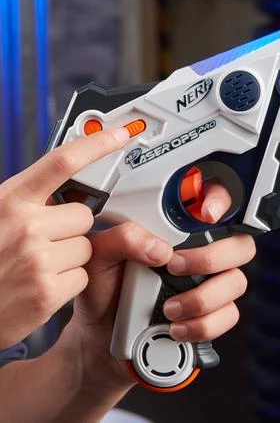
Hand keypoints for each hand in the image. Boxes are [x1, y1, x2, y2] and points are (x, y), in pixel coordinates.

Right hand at [0, 128, 129, 348]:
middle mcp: (24, 226)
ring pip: (86, 247)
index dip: (96, 144)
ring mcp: (37, 260)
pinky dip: (67, 282)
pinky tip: (40, 286)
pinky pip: (82, 276)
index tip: (121, 134)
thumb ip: (29, 199)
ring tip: (36, 267)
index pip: (62, 162)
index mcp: (9, 200)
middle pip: (84, 215)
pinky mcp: (48, 292)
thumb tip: (68, 184)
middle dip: (71, 229)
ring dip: (69, 257)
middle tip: (42, 242)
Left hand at [65, 181, 255, 388]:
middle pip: (240, 245)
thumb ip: (123, 238)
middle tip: (175, 267)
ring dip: (203, 298)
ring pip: (236, 282)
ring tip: (169, 308)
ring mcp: (211, 285)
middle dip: (211, 258)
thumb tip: (159, 249)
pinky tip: (176, 327)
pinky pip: (228, 316)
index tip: (207, 213)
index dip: (222, 200)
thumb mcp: (101, 255)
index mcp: (179, 232)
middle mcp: (202, 254)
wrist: (99, 334)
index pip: (216, 204)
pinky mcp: (212, 316)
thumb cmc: (105, 288)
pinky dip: (202, 325)